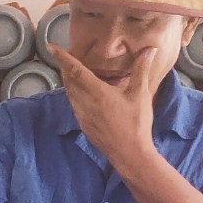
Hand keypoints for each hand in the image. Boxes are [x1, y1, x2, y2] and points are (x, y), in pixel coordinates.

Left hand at [53, 41, 166, 169]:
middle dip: (65, 67)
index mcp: (97, 93)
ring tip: (71, 71)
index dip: (63, 58)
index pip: (75, 71)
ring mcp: (82, 116)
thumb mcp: (140, 94)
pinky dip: (74, 94)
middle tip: (65, 56)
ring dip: (68, 81)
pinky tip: (82, 93)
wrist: (129, 154)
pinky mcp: (83, 125)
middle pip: (68, 81)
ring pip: (69, 93)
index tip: (51, 47)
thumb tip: (150, 49)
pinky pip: (74, 104)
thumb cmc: (136, 124)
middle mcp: (84, 103)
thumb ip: (141, 69)